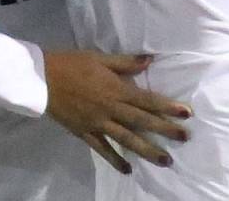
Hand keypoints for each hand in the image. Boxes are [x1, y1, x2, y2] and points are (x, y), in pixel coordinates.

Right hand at [42, 50, 190, 174]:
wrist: (42, 79)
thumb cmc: (72, 64)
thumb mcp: (99, 58)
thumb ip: (125, 62)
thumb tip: (149, 61)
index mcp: (116, 89)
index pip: (147, 100)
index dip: (168, 106)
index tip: (186, 113)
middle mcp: (111, 109)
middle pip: (142, 121)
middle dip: (165, 130)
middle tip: (185, 138)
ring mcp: (98, 124)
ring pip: (127, 139)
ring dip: (147, 150)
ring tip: (165, 160)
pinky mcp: (85, 133)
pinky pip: (103, 150)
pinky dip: (115, 160)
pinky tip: (127, 170)